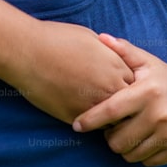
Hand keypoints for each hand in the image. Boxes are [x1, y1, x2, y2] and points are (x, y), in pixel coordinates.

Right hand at [5, 21, 133, 123]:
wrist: (28, 51)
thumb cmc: (58, 39)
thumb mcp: (92, 39)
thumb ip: (111, 54)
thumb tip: (117, 61)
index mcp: (116, 66)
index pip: (137, 86)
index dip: (131, 88)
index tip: (123, 88)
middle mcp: (109, 87)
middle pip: (131, 106)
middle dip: (126, 107)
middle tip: (119, 108)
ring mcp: (93, 104)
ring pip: (114, 121)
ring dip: (110, 119)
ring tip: (103, 115)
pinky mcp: (76, 117)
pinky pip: (93, 127)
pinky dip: (92, 124)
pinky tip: (85, 116)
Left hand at [71, 33, 166, 165]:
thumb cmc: (166, 78)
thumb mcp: (147, 61)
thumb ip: (124, 50)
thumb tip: (101, 36)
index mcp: (148, 91)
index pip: (111, 111)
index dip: (90, 120)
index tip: (77, 125)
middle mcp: (159, 114)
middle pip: (117, 140)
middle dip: (109, 136)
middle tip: (111, 127)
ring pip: (130, 154)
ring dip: (123, 147)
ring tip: (126, 133)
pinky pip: (147, 161)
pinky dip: (140, 154)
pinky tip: (142, 139)